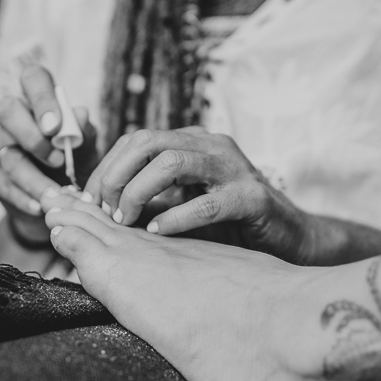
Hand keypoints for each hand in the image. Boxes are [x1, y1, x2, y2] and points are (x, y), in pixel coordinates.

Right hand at [0, 65, 98, 244]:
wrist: (59, 203)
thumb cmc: (75, 165)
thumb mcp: (87, 150)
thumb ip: (84, 133)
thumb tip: (79, 114)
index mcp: (39, 102)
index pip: (33, 78)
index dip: (41, 96)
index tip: (55, 126)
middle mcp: (13, 118)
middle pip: (7, 110)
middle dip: (32, 136)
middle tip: (58, 160)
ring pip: (7, 154)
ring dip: (34, 177)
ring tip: (56, 194)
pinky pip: (2, 184)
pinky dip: (24, 197)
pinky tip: (40, 207)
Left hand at [83, 127, 312, 262]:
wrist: (291, 239)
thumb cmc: (230, 226)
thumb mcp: (182, 205)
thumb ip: (148, 200)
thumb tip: (98, 208)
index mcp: (192, 143)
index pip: (134, 140)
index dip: (106, 168)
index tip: (89, 201)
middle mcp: (211, 146)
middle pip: (147, 142)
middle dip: (116, 176)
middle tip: (104, 211)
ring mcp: (233, 168)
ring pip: (172, 163)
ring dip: (139, 193)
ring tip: (127, 222)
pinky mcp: (252, 197)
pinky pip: (207, 203)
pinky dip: (176, 218)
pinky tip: (158, 233)